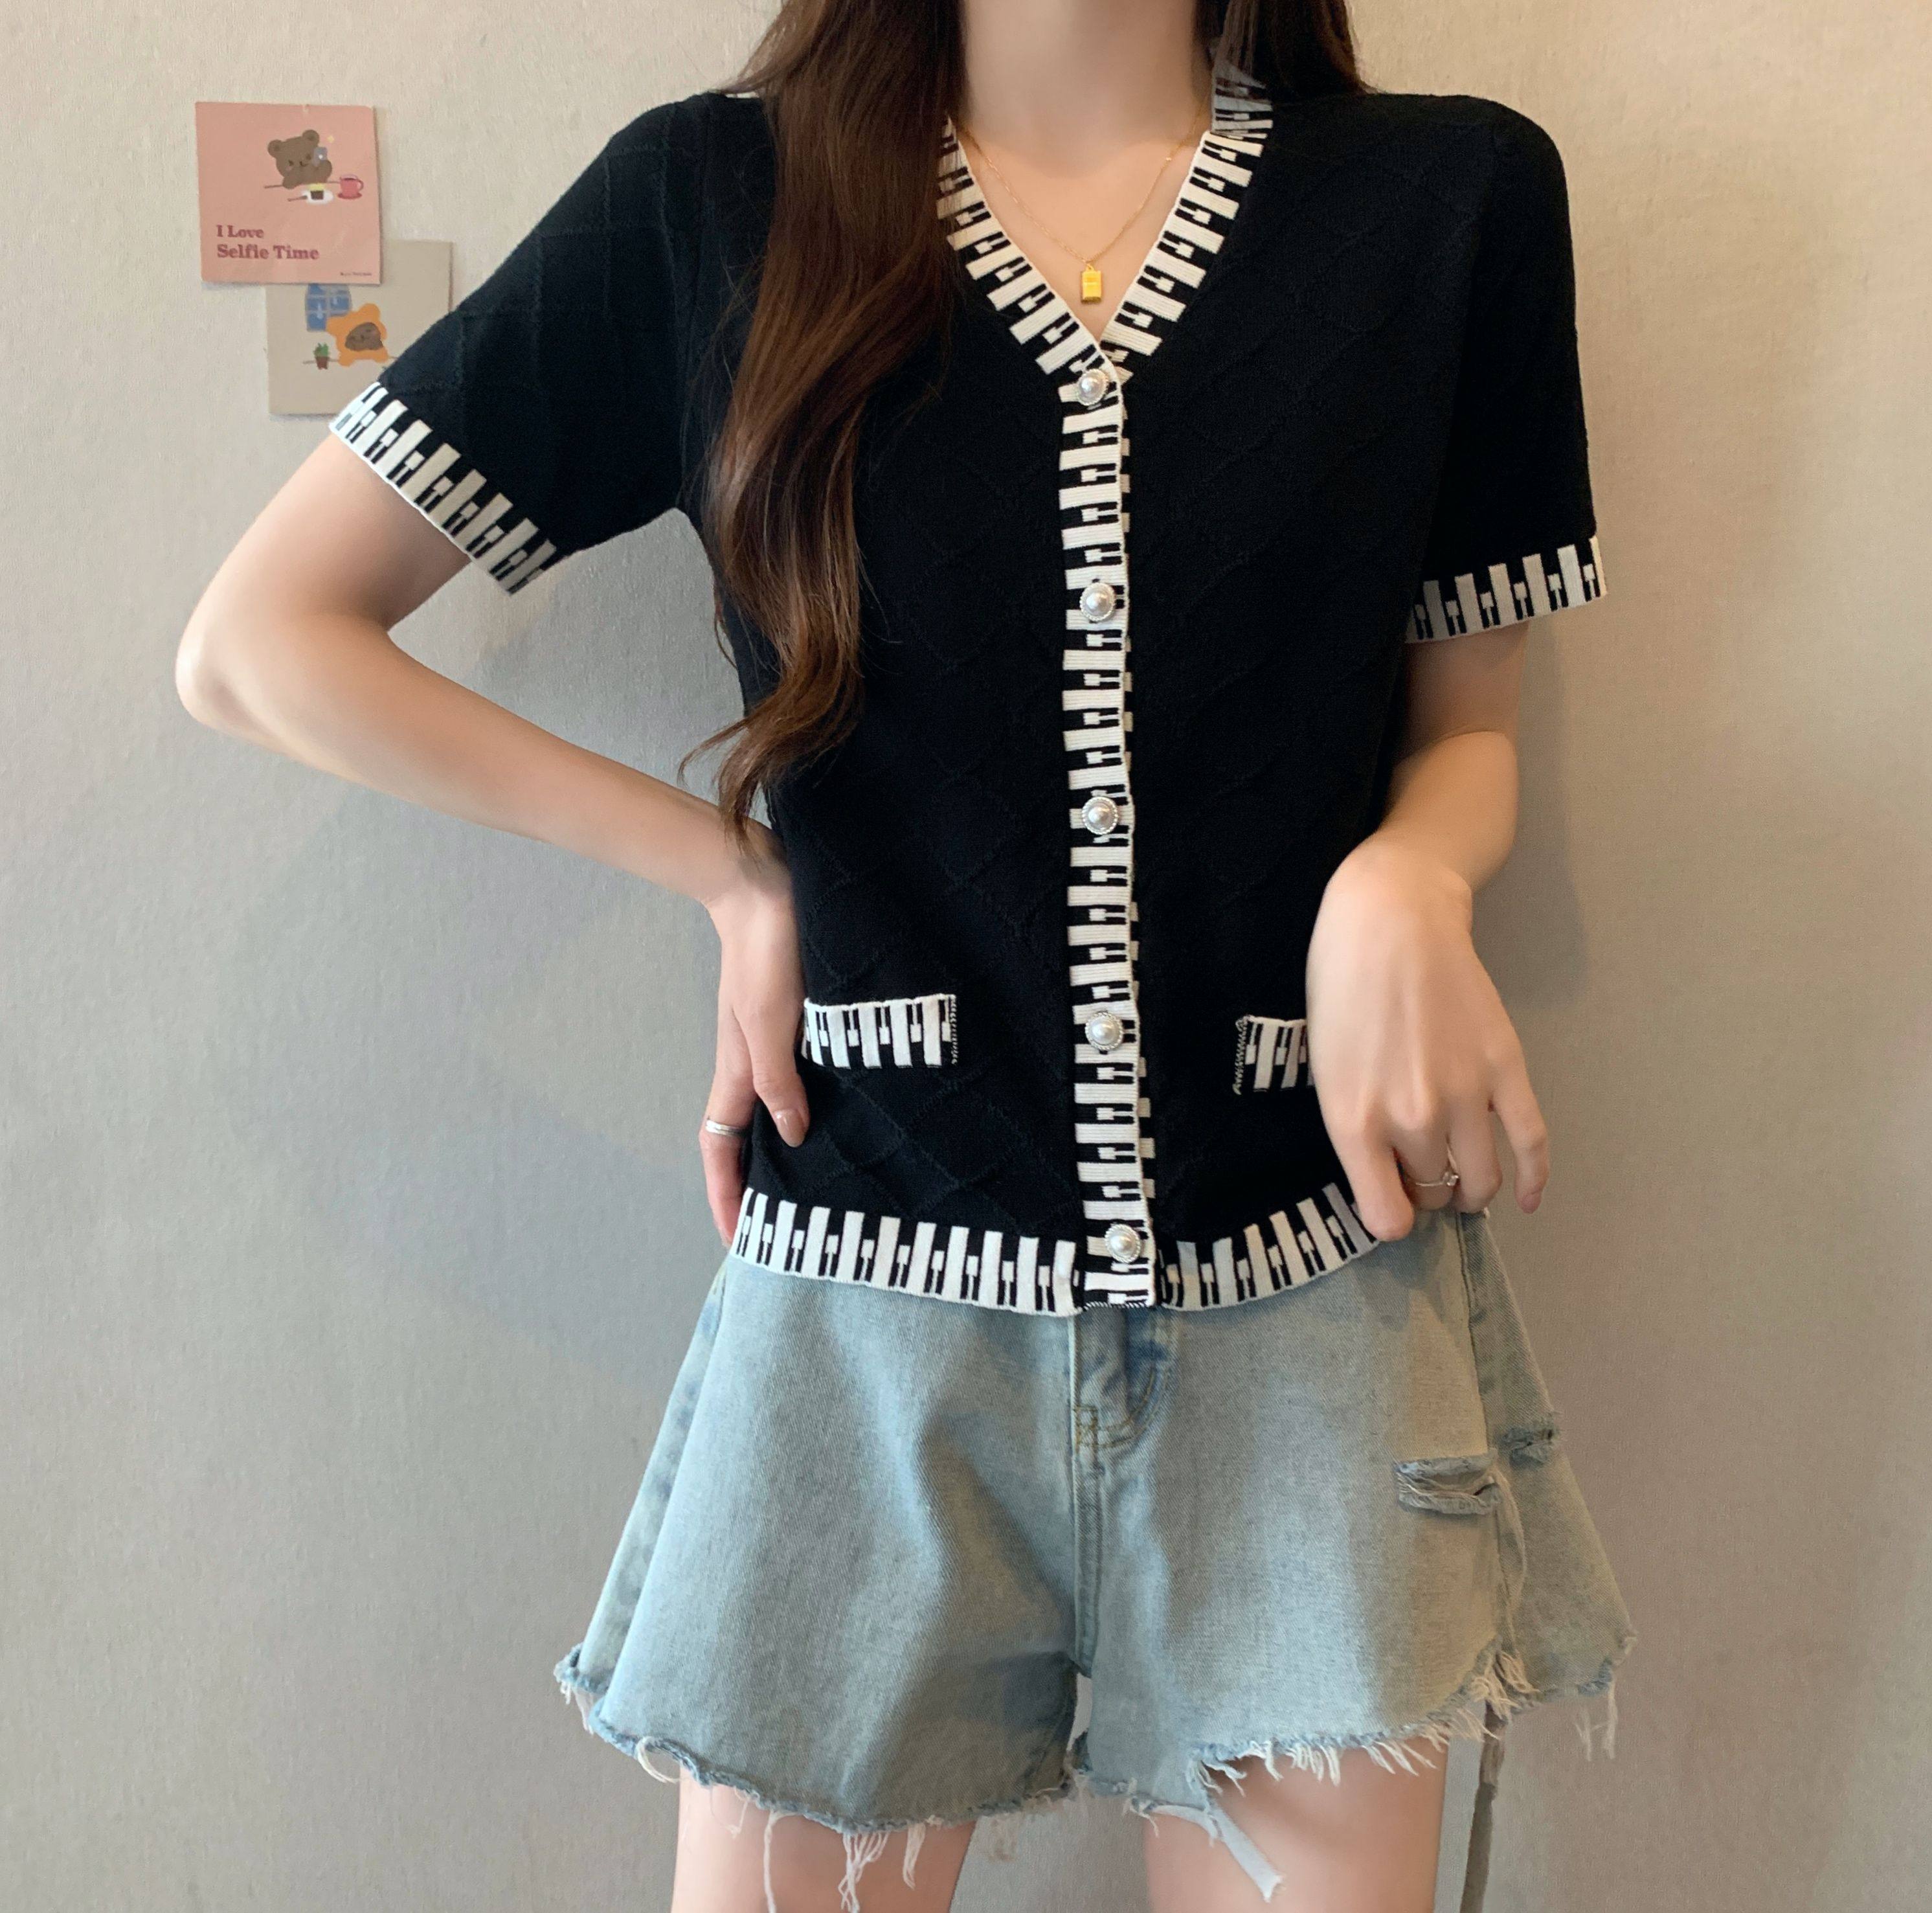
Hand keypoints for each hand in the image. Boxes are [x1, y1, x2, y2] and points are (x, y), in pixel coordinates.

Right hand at [699, 829, 808, 1245]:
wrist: (770, 886)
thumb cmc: (766, 951)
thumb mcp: (770, 1019)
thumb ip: (779, 1078)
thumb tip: (792, 1138)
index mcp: (739, 1069)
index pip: (722, 1148)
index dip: (726, 1195)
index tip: (739, 1241)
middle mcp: (754, 1063)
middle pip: (748, 1139)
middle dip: (757, 1186)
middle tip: (787, 1230)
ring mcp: (776, 1043)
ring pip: (777, 1112)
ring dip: (789, 1152)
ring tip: (821, 1189)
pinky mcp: (801, 1022)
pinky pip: (803, 1080)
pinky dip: (813, 1108)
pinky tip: (846, 1118)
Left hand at [1304, 837, 1548, 1240]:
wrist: (1391, 919)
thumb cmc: (1340, 987)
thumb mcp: (1324, 1069)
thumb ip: (1352, 1131)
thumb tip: (1388, 1183)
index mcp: (1354, 1121)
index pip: (1387, 1217)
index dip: (1391, 1216)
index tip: (1391, 1201)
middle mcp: (1412, 1116)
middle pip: (1432, 1192)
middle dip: (1426, 1189)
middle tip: (1420, 1171)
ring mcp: (1465, 1093)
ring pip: (1480, 1179)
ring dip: (1472, 1190)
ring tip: (1464, 1184)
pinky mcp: (1506, 1066)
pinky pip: (1531, 1142)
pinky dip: (1533, 1179)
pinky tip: (1527, 1199)